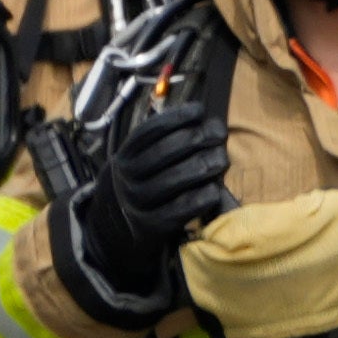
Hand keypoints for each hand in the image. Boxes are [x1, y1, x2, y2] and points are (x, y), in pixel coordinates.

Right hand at [102, 82, 238, 254]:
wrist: (115, 227)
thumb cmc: (141, 183)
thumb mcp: (137, 160)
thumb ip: (161, 142)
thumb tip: (201, 119)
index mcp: (125, 156)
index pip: (149, 131)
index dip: (176, 117)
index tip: (199, 110)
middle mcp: (127, 177)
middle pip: (164, 151)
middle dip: (197, 138)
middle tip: (219, 133)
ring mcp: (138, 202)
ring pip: (174, 179)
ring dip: (204, 165)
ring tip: (221, 159)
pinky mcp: (151, 226)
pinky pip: (181, 209)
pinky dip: (201, 197)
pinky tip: (214, 189)